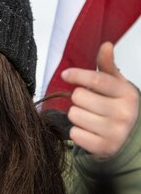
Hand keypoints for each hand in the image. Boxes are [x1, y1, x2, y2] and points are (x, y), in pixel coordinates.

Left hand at [61, 42, 138, 157]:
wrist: (127, 137)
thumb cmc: (117, 106)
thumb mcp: (116, 85)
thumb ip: (107, 66)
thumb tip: (106, 45)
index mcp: (127, 94)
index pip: (97, 80)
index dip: (78, 75)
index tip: (66, 74)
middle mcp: (123, 114)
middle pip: (80, 97)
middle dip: (79, 99)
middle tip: (88, 103)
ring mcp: (114, 133)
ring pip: (74, 115)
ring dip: (76, 115)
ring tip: (88, 117)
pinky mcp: (103, 148)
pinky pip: (75, 134)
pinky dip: (77, 131)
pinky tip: (88, 130)